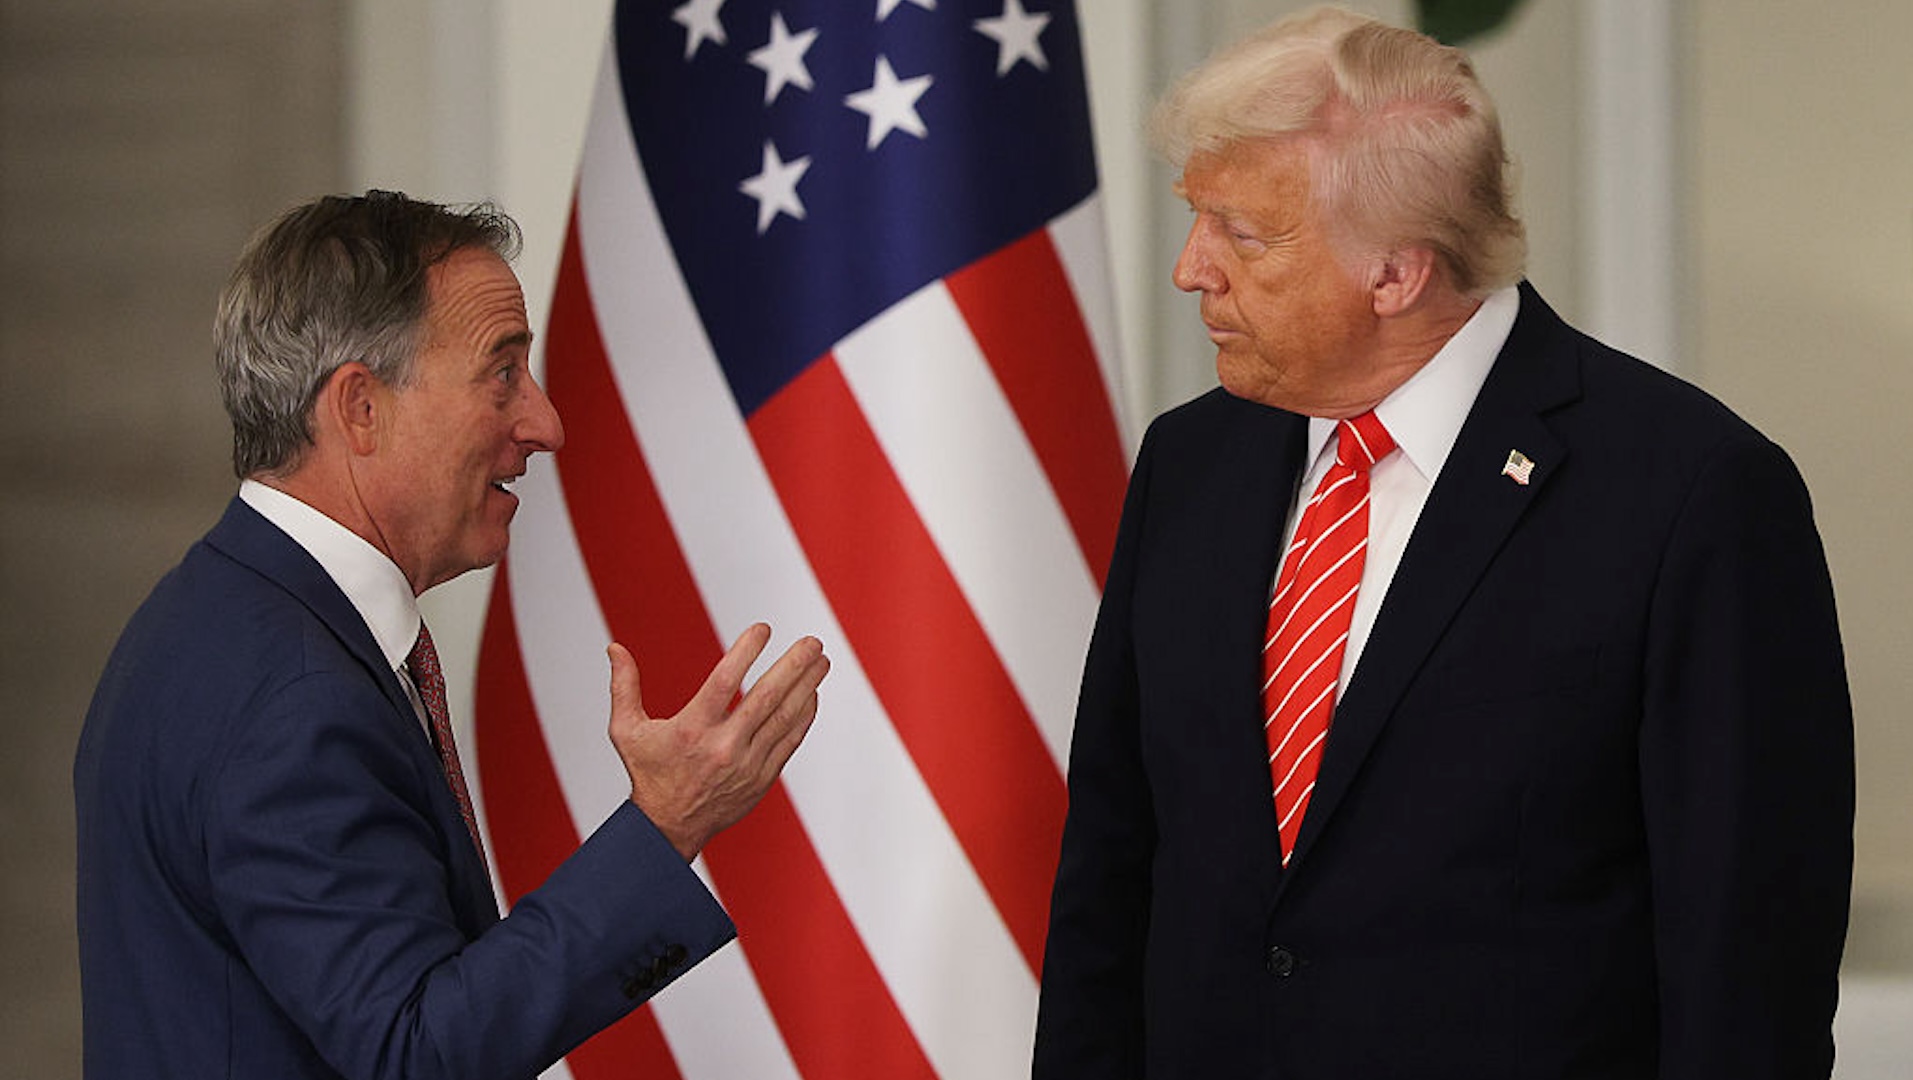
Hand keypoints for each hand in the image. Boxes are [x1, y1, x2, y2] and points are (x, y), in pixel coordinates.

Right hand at [608, 624, 827, 859]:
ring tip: (821, 660)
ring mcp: (747, 764)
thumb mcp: (625, 731)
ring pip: (784, 718)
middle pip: (766, 698)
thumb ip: (624, 687)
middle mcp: (723, 746)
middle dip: (794, 666)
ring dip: (807, 686)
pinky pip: (789, 740)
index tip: (763, 628)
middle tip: (813, 641)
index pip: (725, 681)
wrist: (668, 829)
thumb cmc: (648, 773)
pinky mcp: (762, 778)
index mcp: (692, 730)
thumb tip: (615, 648)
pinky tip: (812, 693)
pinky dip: (804, 715)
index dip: (746, 651)